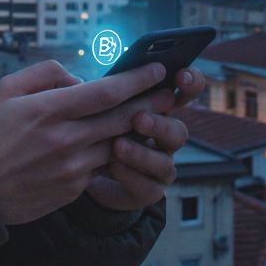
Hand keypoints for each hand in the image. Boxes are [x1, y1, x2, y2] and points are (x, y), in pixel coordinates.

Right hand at [0, 60, 171, 224]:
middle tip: (171, 92)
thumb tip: (78, 78)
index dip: (137, 79)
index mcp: (48, 111)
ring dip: (136, 131)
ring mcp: (71, 169)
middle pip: (122, 118)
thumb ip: (45, 73)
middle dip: (151, 103)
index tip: (157, 69)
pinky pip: (101, 167)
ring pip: (117, 145)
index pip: (105, 91)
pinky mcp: (73, 190)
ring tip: (151, 117)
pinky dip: (111, 154)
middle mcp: (64, 140)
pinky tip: (119, 144)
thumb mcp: (5, 89)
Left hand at [84, 67, 206, 211]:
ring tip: (118, 146)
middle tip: (138, 119)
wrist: (87, 171)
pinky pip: (148, 187)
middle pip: (179, 132)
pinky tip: (113, 166)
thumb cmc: (94, 127)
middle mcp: (164, 138)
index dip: (191, 83)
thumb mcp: (95, 104)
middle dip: (160, 124)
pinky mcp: (149, 190)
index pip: (185, 93)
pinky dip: (131, 175)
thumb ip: (95, 88)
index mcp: (158, 109)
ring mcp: (159, 165)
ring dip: (142, 153)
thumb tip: (73, 75)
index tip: (181, 75)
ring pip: (164, 162)